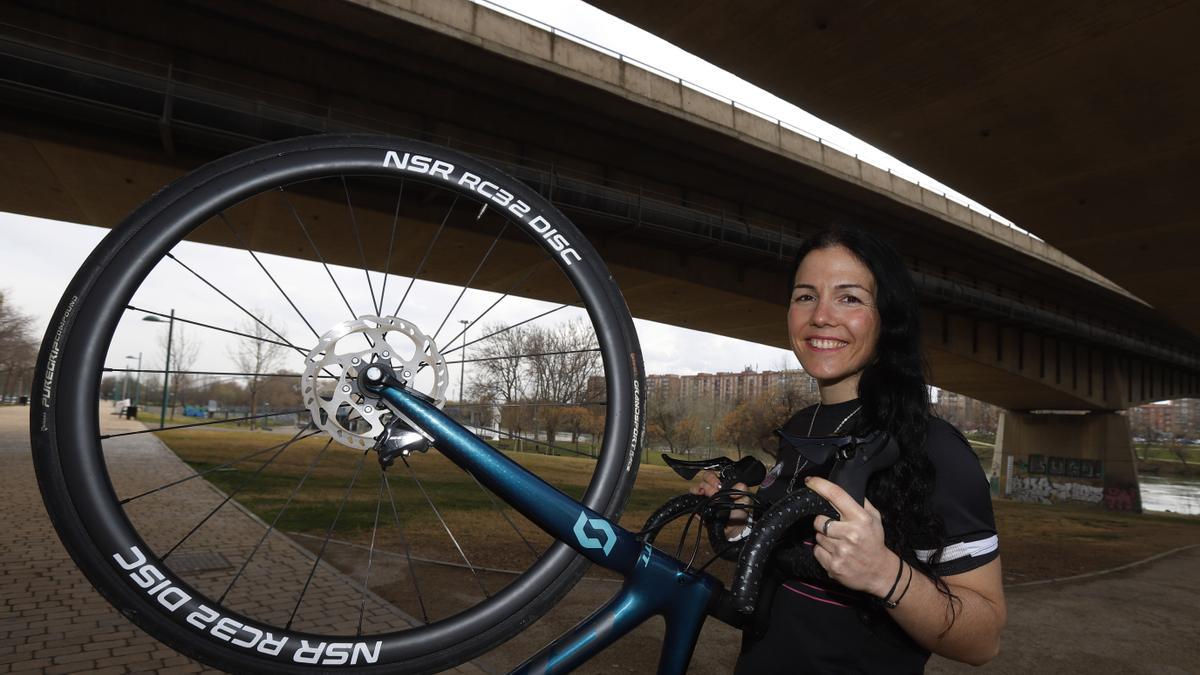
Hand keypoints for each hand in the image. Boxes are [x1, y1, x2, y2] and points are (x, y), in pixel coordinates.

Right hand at [690, 470, 750, 537]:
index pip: (712, 476)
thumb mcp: (745, 499)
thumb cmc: (740, 512)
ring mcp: (704, 499)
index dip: (713, 478)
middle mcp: (711, 491)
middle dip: (707, 483)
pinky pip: (693, 504)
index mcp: (721, 486)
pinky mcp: (700, 510)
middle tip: (713, 490)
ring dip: (698, 489)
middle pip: (703, 480)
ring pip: (695, 489)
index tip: (718, 485)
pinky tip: (699, 503)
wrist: (735, 528)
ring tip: (702, 493)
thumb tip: (737, 486)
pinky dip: (694, 502)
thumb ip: (743, 490)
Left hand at [806, 476, 897, 597]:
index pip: (836, 495)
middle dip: (823, 522)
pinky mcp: (833, 565)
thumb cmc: (874, 542)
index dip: (820, 485)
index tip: (810, 481)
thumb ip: (861, 502)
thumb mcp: (875, 519)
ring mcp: (841, 551)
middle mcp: (850, 534)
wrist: (879, 572)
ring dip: (824, 538)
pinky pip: (817, 551)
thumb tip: (845, 487)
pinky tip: (835, 553)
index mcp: (861, 519)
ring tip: (838, 542)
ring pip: (817, 536)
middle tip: (834, 528)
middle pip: (819, 520)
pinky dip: (822, 551)